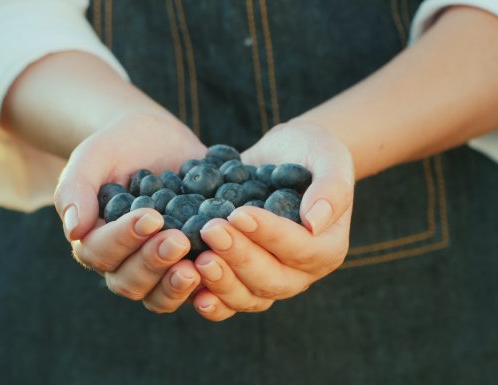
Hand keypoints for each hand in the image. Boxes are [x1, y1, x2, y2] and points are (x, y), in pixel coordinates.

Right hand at [54, 112, 205, 312]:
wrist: (156, 139)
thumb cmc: (117, 146)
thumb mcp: (92, 157)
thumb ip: (76, 189)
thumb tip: (73, 231)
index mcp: (93, 241)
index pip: (100, 252)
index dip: (124, 239)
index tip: (151, 216)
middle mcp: (122, 263)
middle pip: (129, 282)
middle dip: (153, 263)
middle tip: (179, 240)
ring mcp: (156, 271)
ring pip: (158, 297)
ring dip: (175, 286)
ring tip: (197, 266)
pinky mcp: (188, 267)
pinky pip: (194, 292)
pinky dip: (206, 287)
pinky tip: (221, 269)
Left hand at [191, 121, 354, 320]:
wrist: (282, 157)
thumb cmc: (310, 152)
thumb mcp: (328, 158)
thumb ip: (331, 188)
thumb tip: (314, 223)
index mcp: (327, 248)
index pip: (299, 248)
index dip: (268, 234)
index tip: (238, 213)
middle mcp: (300, 274)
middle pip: (271, 279)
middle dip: (239, 256)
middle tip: (211, 230)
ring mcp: (269, 281)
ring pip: (247, 297)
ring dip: (221, 281)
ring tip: (198, 259)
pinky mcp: (241, 280)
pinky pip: (227, 301)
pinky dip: (210, 300)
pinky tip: (190, 289)